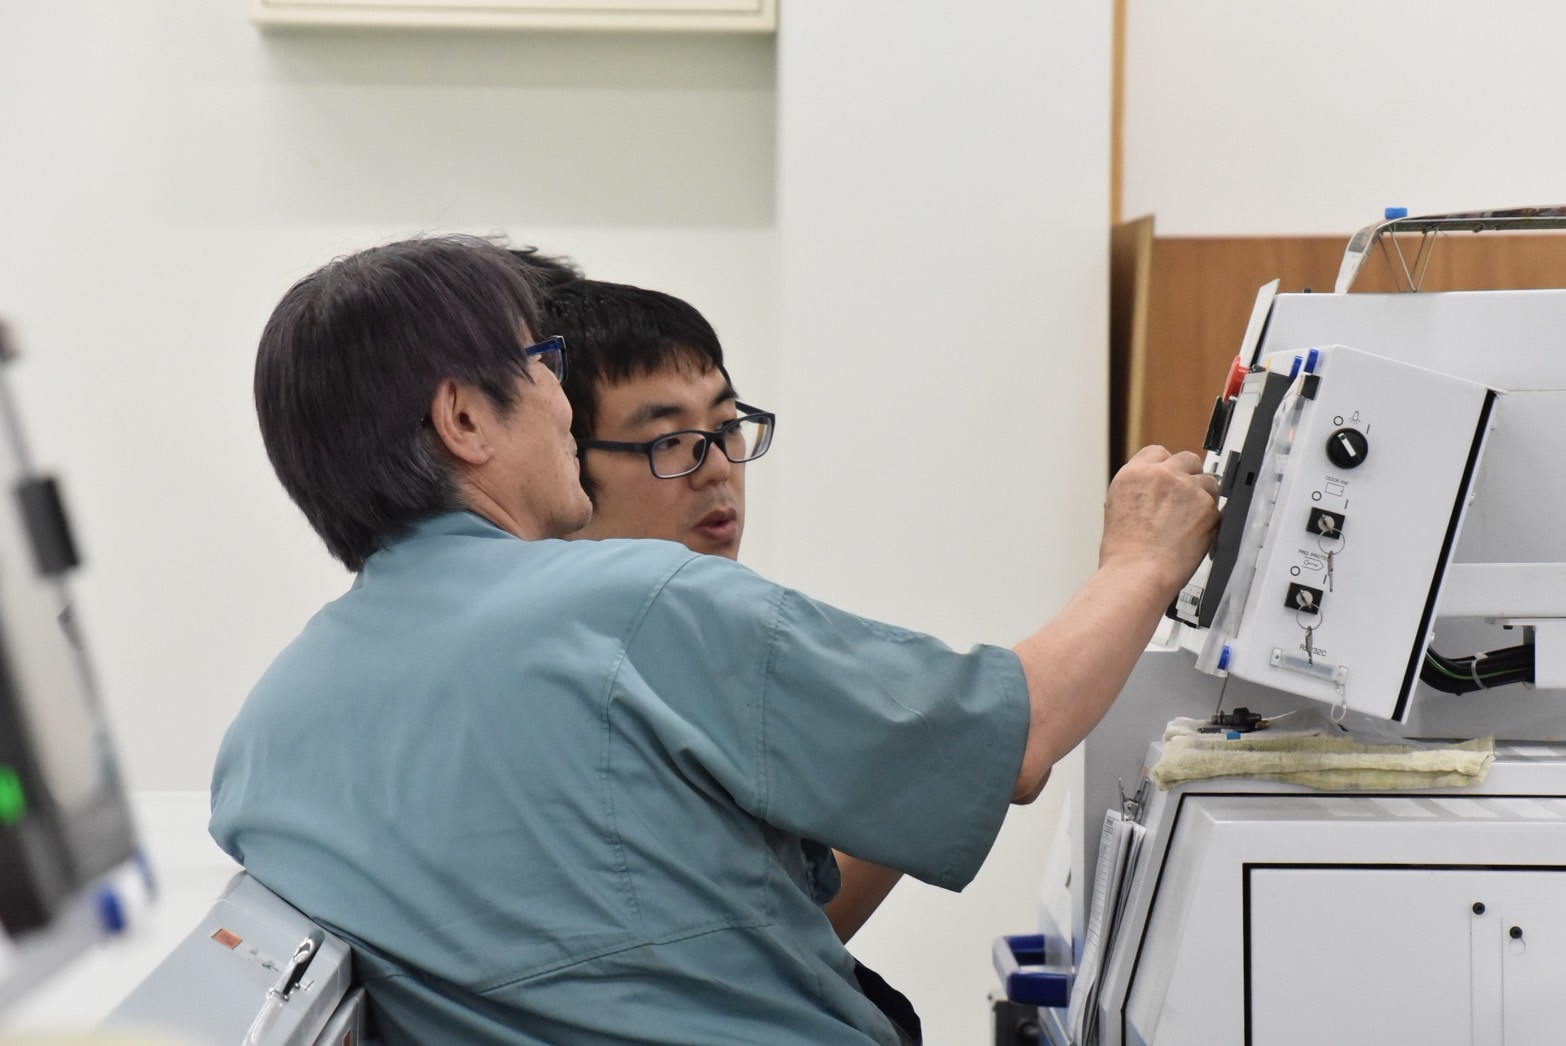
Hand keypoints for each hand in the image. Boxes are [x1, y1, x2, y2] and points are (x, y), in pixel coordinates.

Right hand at [1099, 446, 1219, 596]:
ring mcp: (1185, 487)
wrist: (1138, 573)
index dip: (1166, 467)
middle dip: (1189, 476)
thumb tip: (1156, 491)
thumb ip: (1140, 491)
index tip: (1171, 477)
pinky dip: (1210, 519)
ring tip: (1190, 521)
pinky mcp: (1206, 505)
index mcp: (1133, 474)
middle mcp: (1159, 474)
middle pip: (1187, 459)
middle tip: (1187, 498)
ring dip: (1203, 497)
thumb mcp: (1118, 509)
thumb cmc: (1125, 553)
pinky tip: (1196, 534)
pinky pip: (1217, 505)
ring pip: (1207, 481)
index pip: (1157, 452)